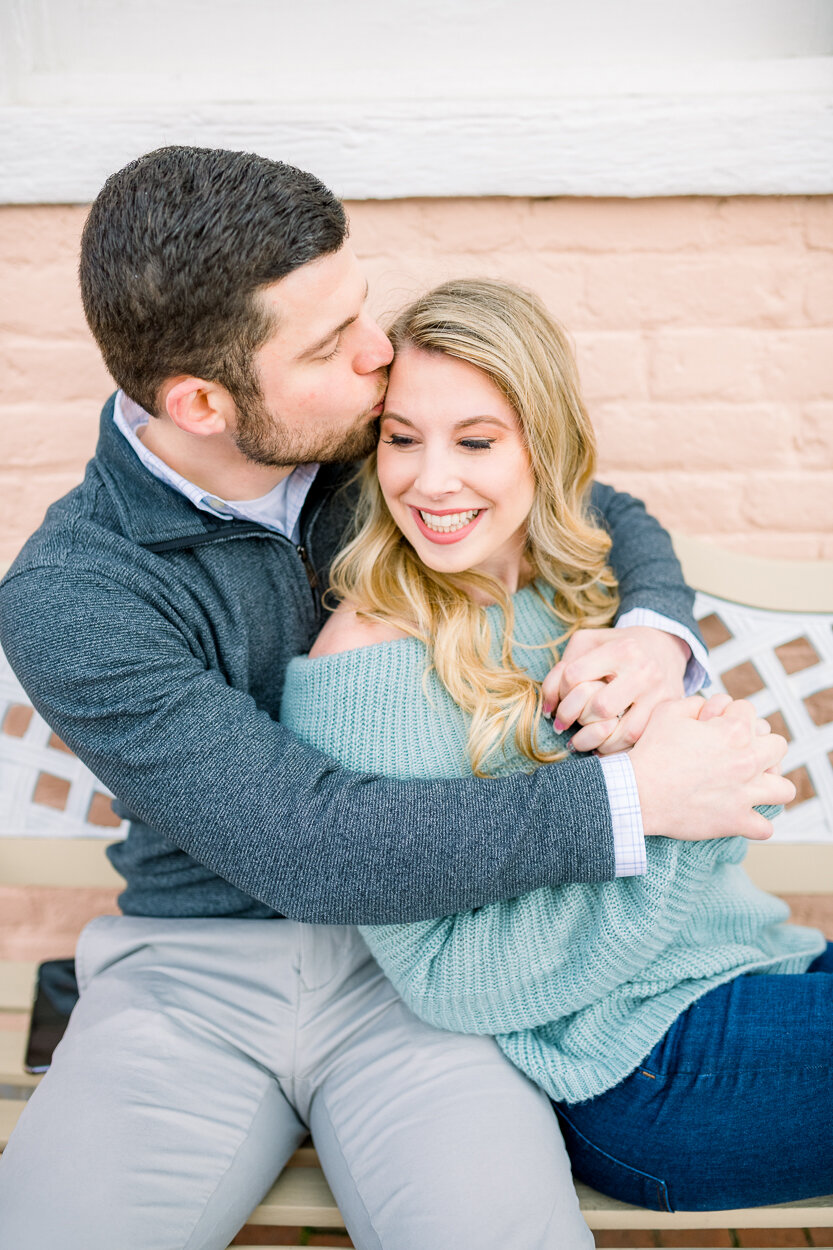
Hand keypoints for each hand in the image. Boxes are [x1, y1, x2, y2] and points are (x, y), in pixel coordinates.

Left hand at [542, 627, 689, 754]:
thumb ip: (562, 669)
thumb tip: (548, 707)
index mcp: (620, 650)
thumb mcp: (588, 643)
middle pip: (599, 707)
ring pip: (622, 731)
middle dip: (579, 718)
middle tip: (571, 721)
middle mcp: (642, 671)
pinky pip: (637, 739)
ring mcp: (658, 694)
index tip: (559, 698)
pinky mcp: (666, 711)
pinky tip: (602, 745)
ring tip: (582, 740)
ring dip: (595, 741)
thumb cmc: (617, 646)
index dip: (560, 691)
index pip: (575, 676)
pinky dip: (615, 747)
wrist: (665, 646)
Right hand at [629, 695, 794, 840]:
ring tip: (751, 785)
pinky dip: (755, 823)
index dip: (730, 714)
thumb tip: (709, 707)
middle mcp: (747, 761)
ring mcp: (745, 794)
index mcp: (734, 731)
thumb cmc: (651, 752)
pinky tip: (739, 815)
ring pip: (784, 789)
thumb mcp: (668, 711)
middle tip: (738, 752)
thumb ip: (696, 702)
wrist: (637, 792)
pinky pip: (765, 828)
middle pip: (778, 746)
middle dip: (760, 744)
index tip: (714, 725)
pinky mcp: (736, 821)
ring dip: (770, 785)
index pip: (750, 711)